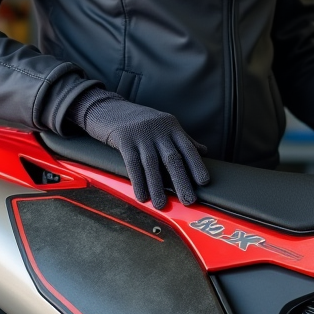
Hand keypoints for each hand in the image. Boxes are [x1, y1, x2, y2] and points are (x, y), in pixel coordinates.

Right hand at [75, 91, 208, 207]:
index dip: (197, 165)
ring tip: (162, 205)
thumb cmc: (139, 120)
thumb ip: (183, 139)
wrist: (109, 107)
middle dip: (182, 181)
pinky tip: (142, 196)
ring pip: (152, 163)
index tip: (204, 182)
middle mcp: (159, 130)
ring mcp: (141, 134)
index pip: (188, 147)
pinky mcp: (124, 140)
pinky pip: (133, 164)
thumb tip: (204, 151)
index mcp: (171, 126)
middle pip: (172, 158)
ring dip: (158, 186)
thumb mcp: (164, 125)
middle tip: (189, 200)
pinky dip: (138, 182)